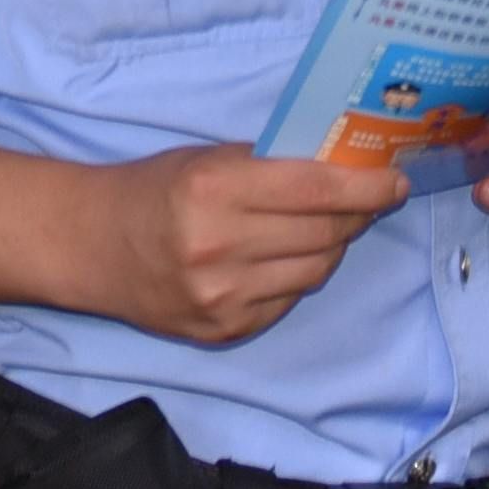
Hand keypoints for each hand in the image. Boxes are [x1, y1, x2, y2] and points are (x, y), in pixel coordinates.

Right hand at [79, 148, 405, 343]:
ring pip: (314, 272)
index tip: (395, 181)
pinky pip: (287, 301)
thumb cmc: (155, 189)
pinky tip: (283, 257)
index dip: (366, 188)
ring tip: (326, 226)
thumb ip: (271, 165)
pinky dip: (296, 277)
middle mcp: (220, 247)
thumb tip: (344, 169)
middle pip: (324, 234)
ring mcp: (222, 297)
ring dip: (331, 246)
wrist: (93, 246)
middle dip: (357, 215)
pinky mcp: (223, 330)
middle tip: (370, 200)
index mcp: (215, 190)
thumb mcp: (207, 158)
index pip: (316, 190)